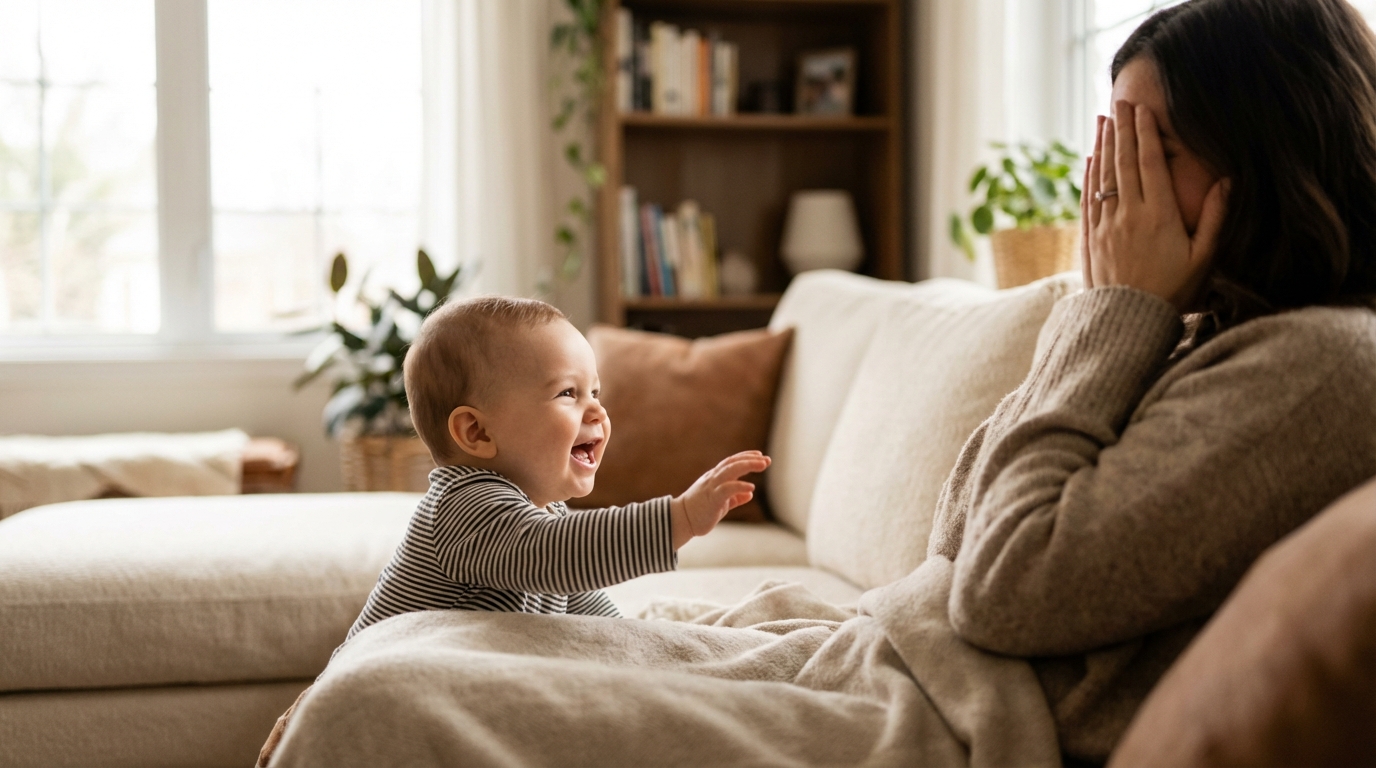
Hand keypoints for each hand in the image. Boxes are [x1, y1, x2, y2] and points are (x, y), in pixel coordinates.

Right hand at [670, 451, 770, 548]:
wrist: (681, 520)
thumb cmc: (701, 511)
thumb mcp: (722, 503)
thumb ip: (735, 497)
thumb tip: (750, 494)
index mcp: (715, 477)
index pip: (731, 461)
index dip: (746, 456)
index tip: (760, 455)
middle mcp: (713, 478)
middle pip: (733, 462)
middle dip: (751, 459)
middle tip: (767, 460)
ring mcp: (712, 487)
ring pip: (730, 470)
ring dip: (747, 465)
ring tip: (762, 465)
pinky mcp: (712, 499)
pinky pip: (727, 489)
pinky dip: (739, 486)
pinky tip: (751, 487)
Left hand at [1083, 101, 1228, 311]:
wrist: (1128, 322)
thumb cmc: (1173, 292)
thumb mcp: (1203, 258)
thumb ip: (1215, 218)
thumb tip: (1227, 180)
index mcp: (1159, 215)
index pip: (1149, 164)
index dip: (1145, 134)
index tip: (1143, 109)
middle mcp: (1128, 215)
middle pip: (1122, 163)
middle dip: (1121, 130)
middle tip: (1120, 102)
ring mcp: (1104, 226)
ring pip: (1102, 177)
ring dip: (1102, 146)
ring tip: (1104, 120)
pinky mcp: (1089, 239)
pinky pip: (1087, 199)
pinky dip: (1089, 175)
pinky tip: (1091, 159)